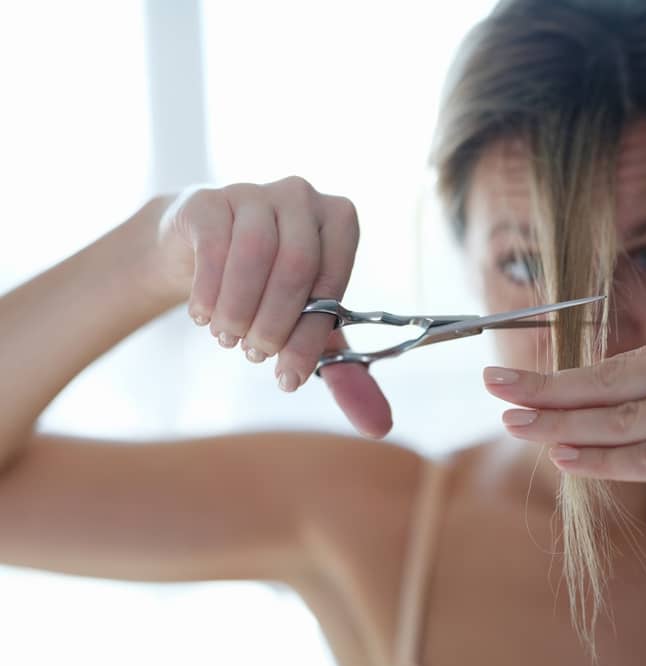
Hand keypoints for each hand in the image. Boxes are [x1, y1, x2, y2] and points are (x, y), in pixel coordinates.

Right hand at [155, 177, 391, 437]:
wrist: (199, 251)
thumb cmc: (268, 291)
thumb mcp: (307, 329)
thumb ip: (345, 373)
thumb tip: (379, 426)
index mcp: (339, 221)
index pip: (332, 281)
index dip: (311, 336)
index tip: (289, 377)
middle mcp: (302, 197)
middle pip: (297, 267)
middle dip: (276, 326)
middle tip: (256, 356)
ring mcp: (254, 192)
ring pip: (254, 258)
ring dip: (240, 313)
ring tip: (228, 338)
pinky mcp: (209, 201)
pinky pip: (213, 251)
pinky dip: (209, 296)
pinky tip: (204, 317)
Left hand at [485, 324, 645, 541]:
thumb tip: (616, 397)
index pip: (630, 361)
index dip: (574, 375)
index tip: (529, 379)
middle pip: (613, 379)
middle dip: (547, 385)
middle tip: (493, 384)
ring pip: (623, 419)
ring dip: (560, 424)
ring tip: (512, 422)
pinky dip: (603, 460)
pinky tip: (563, 457)